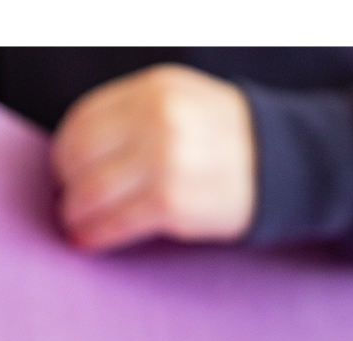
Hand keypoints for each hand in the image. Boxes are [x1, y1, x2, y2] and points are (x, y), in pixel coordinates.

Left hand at [51, 64, 258, 251]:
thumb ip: (134, 116)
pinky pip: (117, 221)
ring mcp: (165, 162)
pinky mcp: (174, 203)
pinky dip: (97, 233)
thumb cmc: (229, 139)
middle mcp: (157, 120)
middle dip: (67, 184)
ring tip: (77, 224)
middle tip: (69, 200)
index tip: (66, 170)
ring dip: (76, 213)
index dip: (65, 150)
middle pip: (80, 155)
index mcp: (155, 89)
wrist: (286, 165)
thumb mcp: (182, 101)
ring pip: (92, 192)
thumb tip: (76, 156)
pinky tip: (91, 239)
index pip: (84, 118)